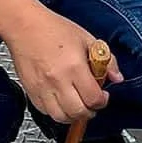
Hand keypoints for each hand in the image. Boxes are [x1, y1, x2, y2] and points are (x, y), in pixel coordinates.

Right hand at [1, 3, 123, 125]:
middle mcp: (58, 80)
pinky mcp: (31, 91)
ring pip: (61, 117)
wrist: (24, 25)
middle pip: (78, 113)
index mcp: (75, 67)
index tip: (103, 96)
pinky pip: (45, 112)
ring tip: (77, 105)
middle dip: (89, 112)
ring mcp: (42, 88)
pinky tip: (61, 100)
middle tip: (91, 103)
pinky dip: (56, 111)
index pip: (94, 99)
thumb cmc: (53, 29)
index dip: (102, 101)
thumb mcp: (87, 39)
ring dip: (73, 116)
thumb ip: (107, 60)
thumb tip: (117, 77)